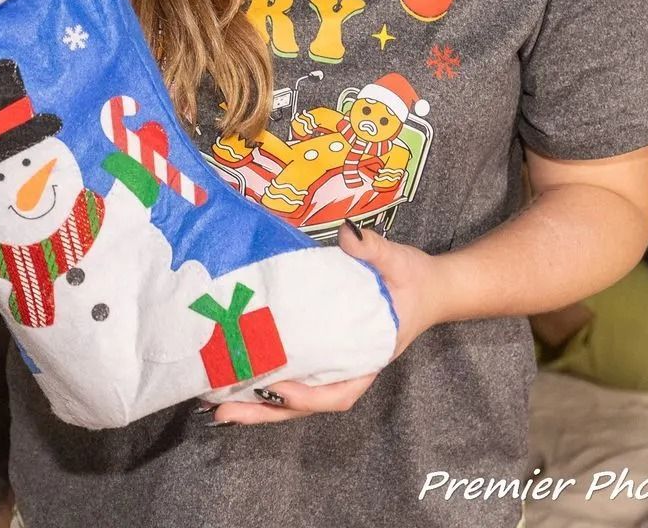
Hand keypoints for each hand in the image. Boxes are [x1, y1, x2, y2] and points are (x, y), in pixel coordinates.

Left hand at [207, 222, 443, 424]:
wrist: (430, 287)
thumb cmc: (415, 280)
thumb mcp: (400, 262)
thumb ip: (375, 250)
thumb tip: (349, 234)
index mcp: (368, 357)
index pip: (339, 393)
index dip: (306, 396)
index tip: (277, 387)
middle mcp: (348, 369)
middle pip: (305, 404)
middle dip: (265, 411)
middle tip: (223, 413)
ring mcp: (333, 364)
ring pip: (294, 396)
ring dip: (257, 404)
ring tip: (217, 406)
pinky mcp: (321, 351)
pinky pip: (292, 374)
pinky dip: (264, 382)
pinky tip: (234, 378)